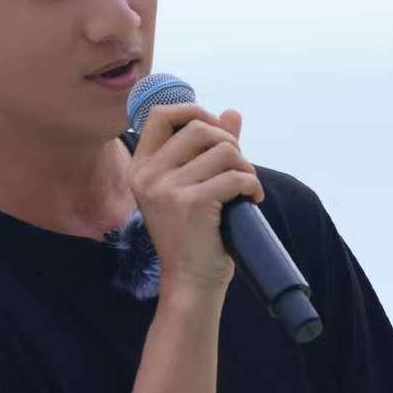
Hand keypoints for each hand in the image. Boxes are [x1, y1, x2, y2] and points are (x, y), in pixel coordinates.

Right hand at [128, 103, 263, 294]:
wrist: (190, 282)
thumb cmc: (192, 236)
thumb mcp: (193, 187)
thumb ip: (209, 149)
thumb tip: (231, 112)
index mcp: (140, 168)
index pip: (160, 114)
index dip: (193, 111)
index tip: (216, 131)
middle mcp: (147, 175)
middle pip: (198, 127)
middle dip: (229, 142)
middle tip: (237, 168)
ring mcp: (166, 189)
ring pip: (223, 150)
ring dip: (244, 166)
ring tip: (246, 187)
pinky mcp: (192, 203)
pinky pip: (234, 176)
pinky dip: (252, 185)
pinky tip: (252, 199)